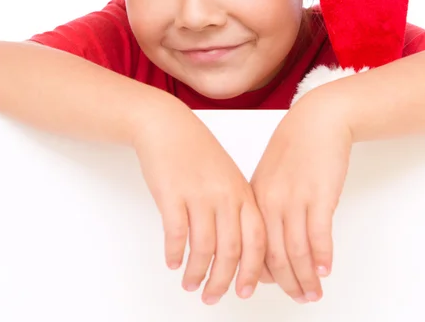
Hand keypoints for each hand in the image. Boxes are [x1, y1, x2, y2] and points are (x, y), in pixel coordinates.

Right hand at [133, 99, 266, 304]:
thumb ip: (236, 206)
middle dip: (223, 281)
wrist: (168, 126)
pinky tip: (172, 261)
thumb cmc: (197, 150)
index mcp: (241, 192)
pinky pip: (176, 234)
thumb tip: (239, 247)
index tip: (246, 291)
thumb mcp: (226, 175)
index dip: (253, 270)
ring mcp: (198, 194)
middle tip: (213, 297)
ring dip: (197, 272)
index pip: (257, 240)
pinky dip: (175, 253)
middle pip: (231, 251)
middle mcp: (224, 195)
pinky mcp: (172, 194)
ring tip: (190, 283)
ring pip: (203, 248)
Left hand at [250, 89, 352, 302]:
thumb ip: (266, 205)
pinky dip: (322, 258)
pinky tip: (325, 271)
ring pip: (296, 252)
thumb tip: (270, 241)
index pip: (251, 246)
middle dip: (286, 284)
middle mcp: (270, 201)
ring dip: (306, 278)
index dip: (260, 273)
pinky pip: (318, 236)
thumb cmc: (294, 147)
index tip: (269, 288)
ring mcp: (294, 199)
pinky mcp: (319, 195)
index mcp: (254, 197)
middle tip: (298, 299)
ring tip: (314, 293)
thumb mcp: (269, 175)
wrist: (316, 121)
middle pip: (273, 255)